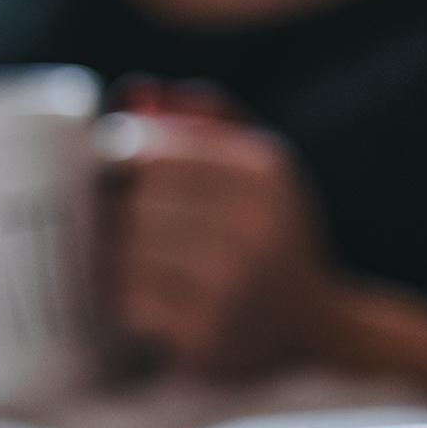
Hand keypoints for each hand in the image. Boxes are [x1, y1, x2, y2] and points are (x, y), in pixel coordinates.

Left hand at [103, 91, 338, 376]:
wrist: (314, 331)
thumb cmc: (271, 235)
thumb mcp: (260, 167)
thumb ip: (205, 119)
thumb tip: (134, 92)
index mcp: (261, 171)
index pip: (150, 151)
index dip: (115, 162)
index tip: (114, 179)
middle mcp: (251, 225)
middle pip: (135, 201)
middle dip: (114, 211)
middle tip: (112, 223)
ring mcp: (229, 284)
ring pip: (125, 251)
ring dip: (113, 256)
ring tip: (127, 261)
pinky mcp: (204, 335)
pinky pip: (129, 301)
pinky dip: (124, 298)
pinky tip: (143, 297)